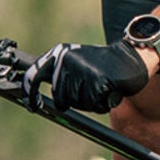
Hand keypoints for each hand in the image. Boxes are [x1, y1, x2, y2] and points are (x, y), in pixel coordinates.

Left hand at [22, 39, 150, 113]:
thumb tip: (32, 89)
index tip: (31, 105)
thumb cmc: (101, 64)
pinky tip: (108, 90)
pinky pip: (93, 104)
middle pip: (61, 97)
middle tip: (89, 89)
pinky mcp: (96, 81)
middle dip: (75, 100)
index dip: (30, 93)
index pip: (35, 75)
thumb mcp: (74, 62)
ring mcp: (81, 70)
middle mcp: (67, 60)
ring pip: (77, 102)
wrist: (129, 58)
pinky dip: (101, 103)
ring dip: (89, 102)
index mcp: (59, 54)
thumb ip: (56, 73)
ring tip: (99, 87)